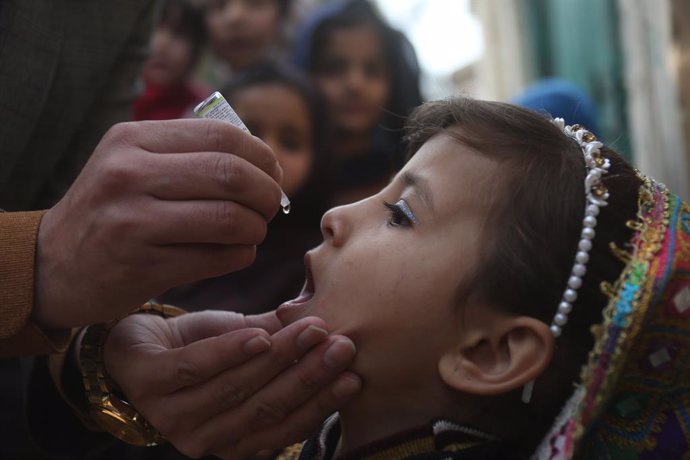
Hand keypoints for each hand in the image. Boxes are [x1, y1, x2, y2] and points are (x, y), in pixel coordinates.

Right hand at [33, 119, 281, 328]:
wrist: (53, 266)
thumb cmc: (112, 211)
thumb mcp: (133, 164)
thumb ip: (189, 153)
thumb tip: (265, 158)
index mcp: (132, 140)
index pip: (222, 136)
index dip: (262, 155)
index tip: (273, 173)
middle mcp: (129, 175)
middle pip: (232, 175)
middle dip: (267, 193)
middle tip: (270, 207)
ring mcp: (133, 222)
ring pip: (230, 219)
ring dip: (257, 229)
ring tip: (253, 232)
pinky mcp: (142, 267)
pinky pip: (218, 258)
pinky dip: (241, 255)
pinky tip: (235, 253)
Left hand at [103, 310, 360, 458]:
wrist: (138, 340)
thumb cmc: (199, 349)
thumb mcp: (246, 350)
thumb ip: (283, 348)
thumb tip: (332, 327)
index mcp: (232, 439)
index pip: (283, 428)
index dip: (320, 403)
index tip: (353, 375)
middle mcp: (203, 438)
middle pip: (264, 409)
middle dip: (309, 376)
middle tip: (341, 346)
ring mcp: (171, 415)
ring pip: (235, 388)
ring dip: (279, 357)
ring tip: (311, 329)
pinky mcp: (148, 383)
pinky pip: (195, 369)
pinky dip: (231, 352)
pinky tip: (259, 334)